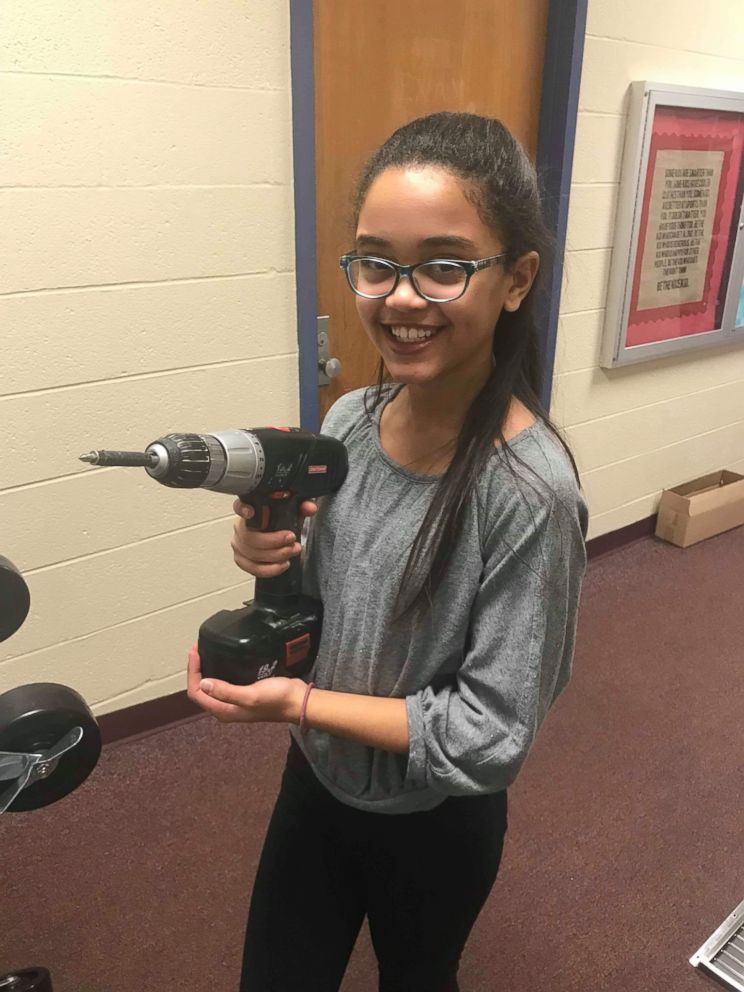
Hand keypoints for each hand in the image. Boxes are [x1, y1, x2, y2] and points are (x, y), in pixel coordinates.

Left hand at [187, 644, 303, 724]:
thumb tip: (202, 683)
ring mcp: (235, 701)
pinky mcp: (244, 692)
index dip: (192, 672)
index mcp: (224, 711)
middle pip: (201, 690)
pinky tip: (223, 658)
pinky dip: (219, 670)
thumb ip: (226, 691)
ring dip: (206, 669)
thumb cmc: (277, 699)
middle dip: (196, 670)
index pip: (196, 693)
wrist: (299, 700)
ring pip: (212, 685)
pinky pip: (224, 681)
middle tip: (198, 649)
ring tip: (206, 651)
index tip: (195, 652)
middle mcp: (227, 707)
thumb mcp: (251, 695)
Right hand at [230, 498, 316, 577]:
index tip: (251, 512)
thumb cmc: (282, 520)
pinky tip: (283, 564)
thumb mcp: (293, 510)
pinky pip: (253, 568)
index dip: (242, 509)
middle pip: (249, 537)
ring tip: (293, 551)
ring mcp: (238, 544)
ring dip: (276, 556)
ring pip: (252, 554)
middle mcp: (240, 526)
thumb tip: (310, 508)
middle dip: (273, 541)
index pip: (239, 506)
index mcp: (249, 509)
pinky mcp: (242, 560)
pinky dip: (270, 569)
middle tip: (292, 539)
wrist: (281, 535)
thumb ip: (303, 506)